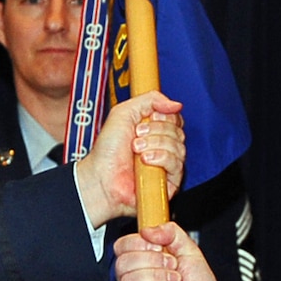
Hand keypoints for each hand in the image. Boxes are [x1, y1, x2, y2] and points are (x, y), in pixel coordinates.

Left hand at [74, 92, 184, 226]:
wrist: (101, 176)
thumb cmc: (107, 151)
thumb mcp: (124, 112)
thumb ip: (150, 100)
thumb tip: (175, 103)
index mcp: (154, 130)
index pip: (175, 118)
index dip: (164, 116)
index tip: (149, 118)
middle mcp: (162, 146)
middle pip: (178, 130)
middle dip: (156, 130)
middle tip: (137, 135)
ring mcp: (166, 163)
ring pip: (179, 146)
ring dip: (155, 144)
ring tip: (137, 150)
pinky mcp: (169, 181)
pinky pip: (177, 164)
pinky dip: (161, 158)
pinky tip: (145, 161)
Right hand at [113, 222, 241, 280]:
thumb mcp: (189, 250)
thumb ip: (171, 232)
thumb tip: (148, 230)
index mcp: (141, 262)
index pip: (122, 246)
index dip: (140, 244)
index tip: (161, 248)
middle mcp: (132, 280)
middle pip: (122, 262)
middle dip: (152, 262)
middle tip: (173, 267)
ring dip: (156, 278)